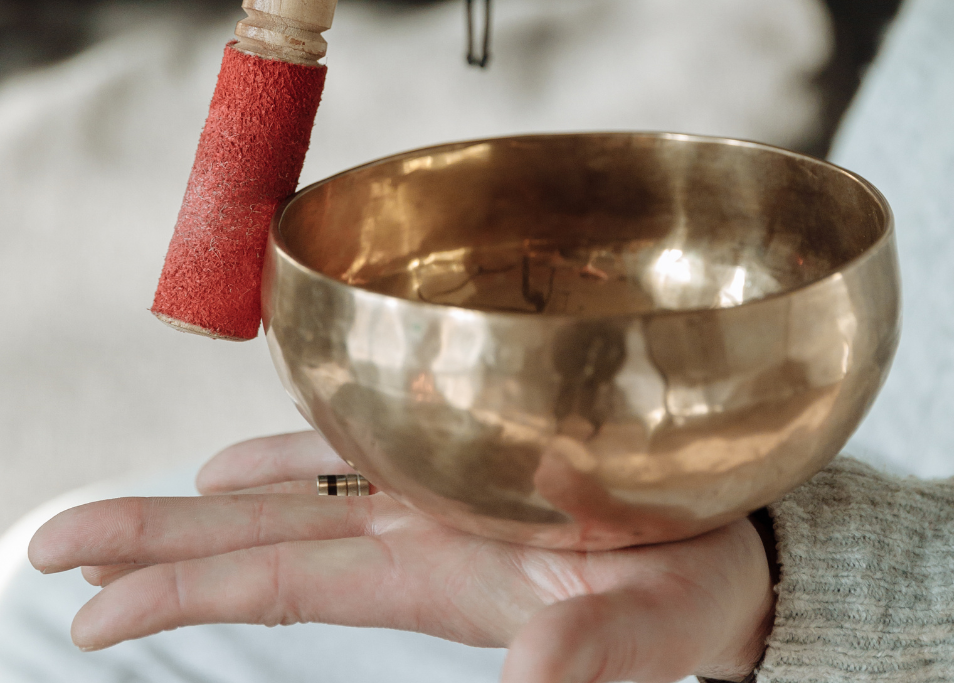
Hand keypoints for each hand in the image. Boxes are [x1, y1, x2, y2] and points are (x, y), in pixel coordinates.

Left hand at [29, 432, 775, 682]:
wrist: (725, 568)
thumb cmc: (684, 602)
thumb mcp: (636, 641)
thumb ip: (583, 668)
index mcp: (438, 576)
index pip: (286, 580)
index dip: (185, 588)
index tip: (84, 608)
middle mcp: (420, 535)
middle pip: (266, 536)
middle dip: (157, 541)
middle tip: (49, 543)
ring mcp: (440, 500)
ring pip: (304, 494)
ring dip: (216, 499)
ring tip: (135, 507)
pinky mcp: (473, 467)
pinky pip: (364, 458)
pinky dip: (300, 454)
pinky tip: (250, 456)